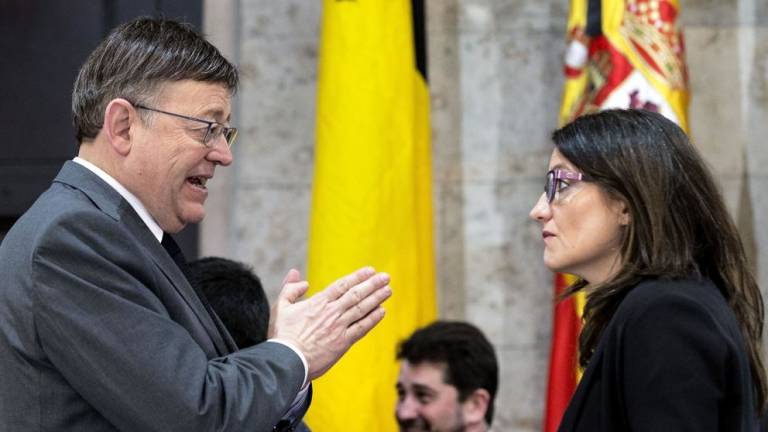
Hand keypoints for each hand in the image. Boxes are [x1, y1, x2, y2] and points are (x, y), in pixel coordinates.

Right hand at [270, 267, 390, 380]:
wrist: (288, 361)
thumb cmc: (282, 335)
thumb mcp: (281, 307)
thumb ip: (290, 290)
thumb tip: (301, 279)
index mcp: (318, 302)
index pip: (342, 285)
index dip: (358, 276)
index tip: (370, 270)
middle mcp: (332, 312)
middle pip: (357, 294)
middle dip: (373, 284)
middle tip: (386, 277)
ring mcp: (339, 327)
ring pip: (362, 309)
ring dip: (377, 298)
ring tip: (388, 290)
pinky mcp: (343, 343)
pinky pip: (362, 328)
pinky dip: (373, 319)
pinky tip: (382, 312)